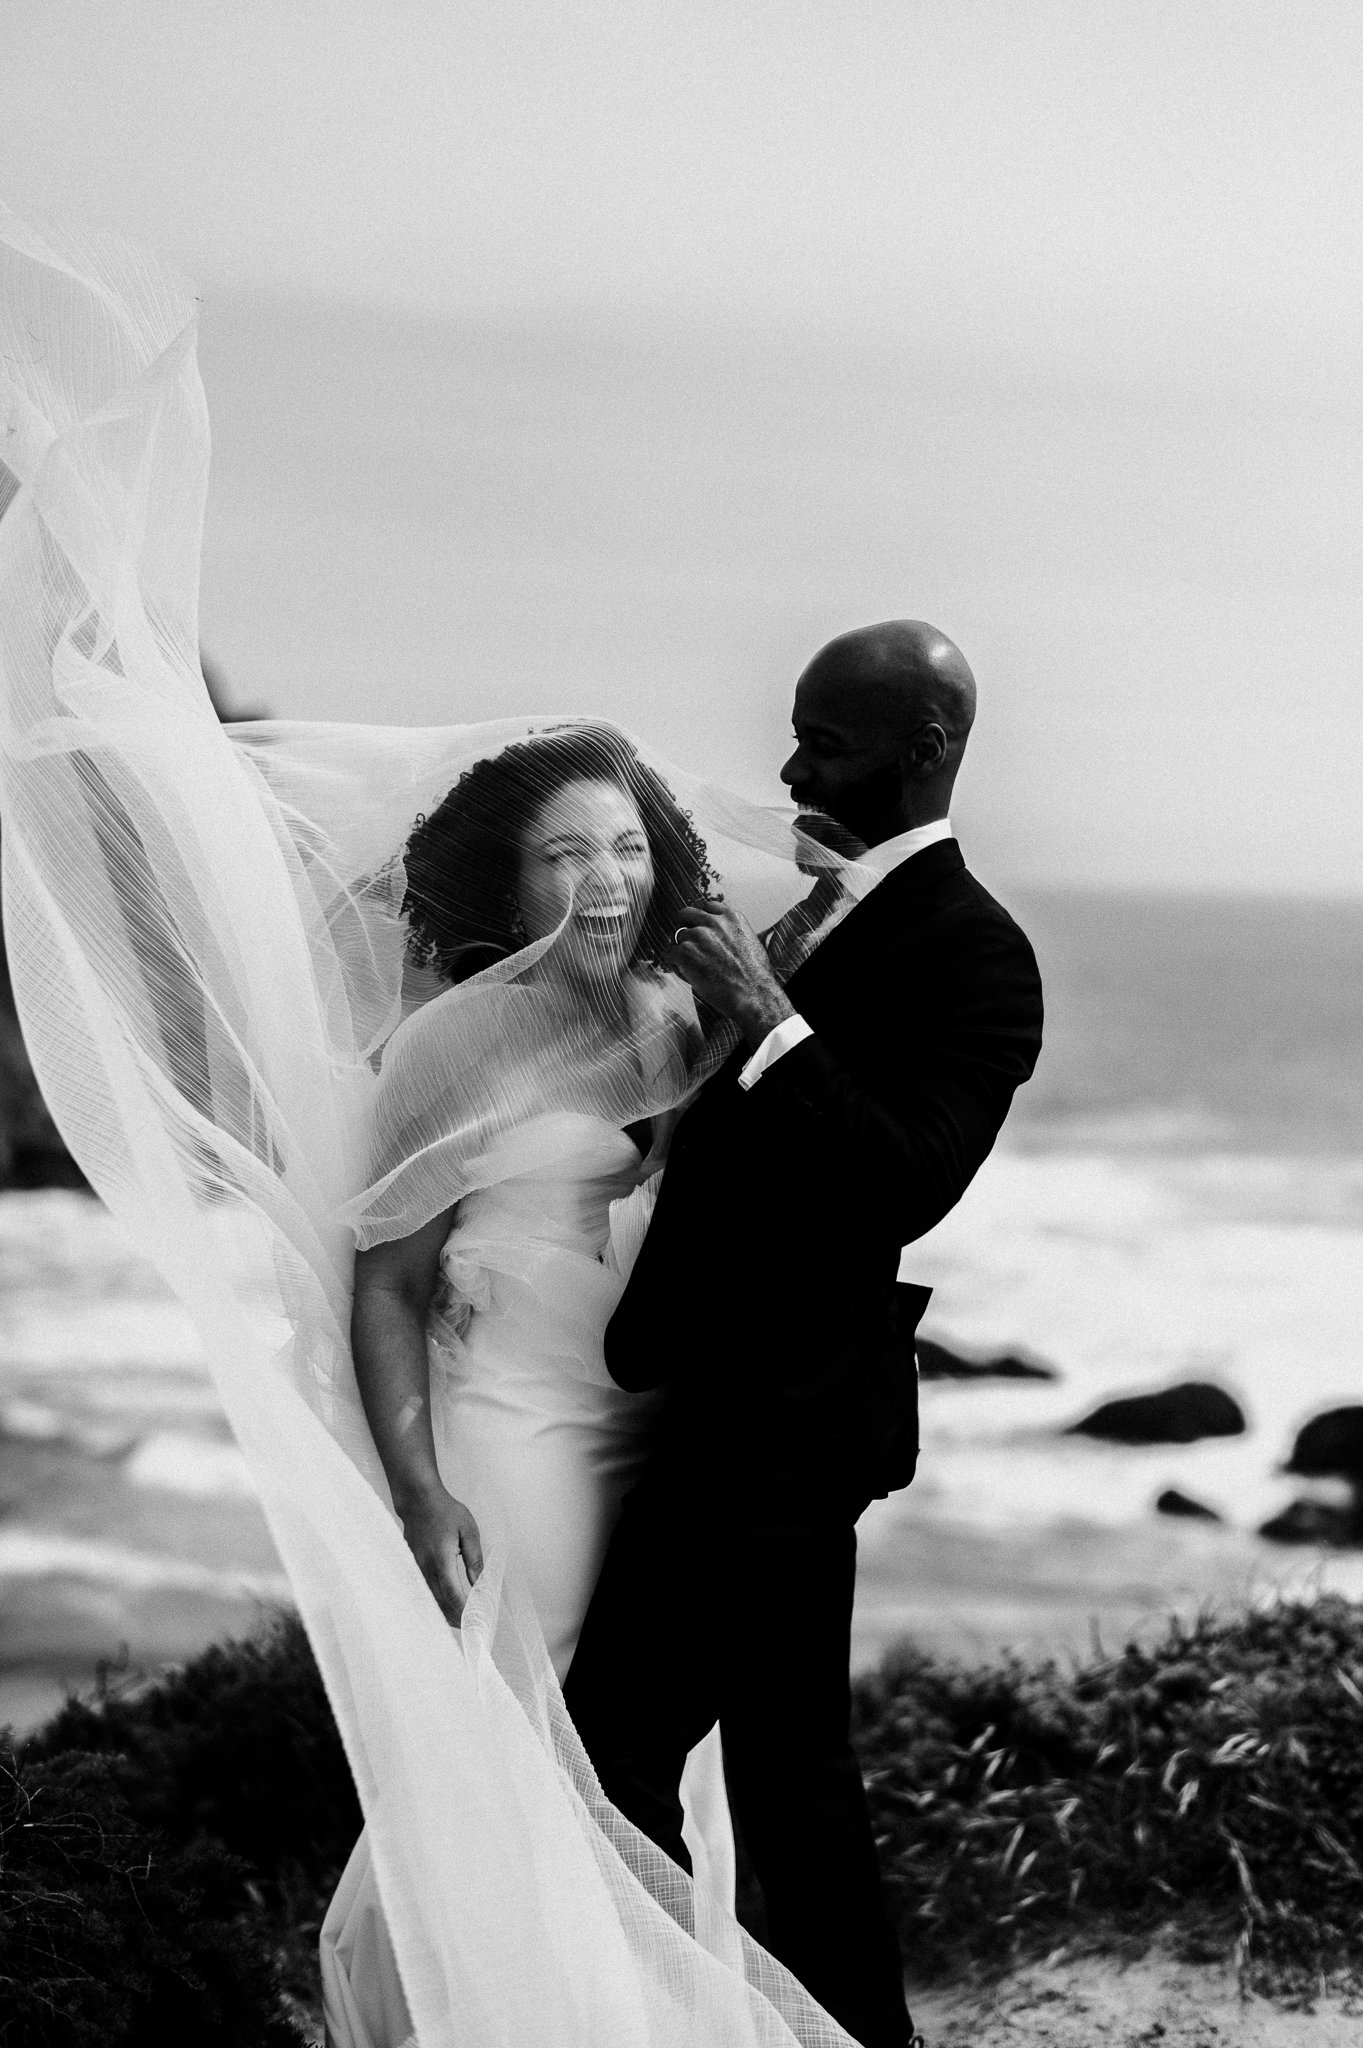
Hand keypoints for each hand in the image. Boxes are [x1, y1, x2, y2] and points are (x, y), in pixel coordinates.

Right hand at [396, 1485, 483, 1625]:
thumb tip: (479, 1582)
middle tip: (468, 1627)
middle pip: (439, 1601)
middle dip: (454, 1617)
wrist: (418, 1500)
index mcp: (441, 1558)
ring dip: (443, 1612)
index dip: (462, 1609)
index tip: (474, 1618)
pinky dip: (434, 1601)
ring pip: (429, 1598)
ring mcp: (416, 1567)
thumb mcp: (468, 1530)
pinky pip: (422, 1590)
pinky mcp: (412, 1566)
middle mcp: (425, 1566)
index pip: (452, 1592)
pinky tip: (443, 1605)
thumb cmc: (446, 1512)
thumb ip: (473, 1557)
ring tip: (458, 1621)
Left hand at [666, 899, 795, 1047]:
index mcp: (731, 917)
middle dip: (684, 928)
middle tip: (688, 947)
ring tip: (694, 970)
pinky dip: (674, 966)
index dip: (701, 921)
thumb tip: (722, 938)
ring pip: (677, 938)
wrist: (754, 994)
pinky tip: (688, 976)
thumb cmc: (755, 976)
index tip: (701, 932)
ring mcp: (698, 935)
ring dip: (681, 952)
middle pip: (685, 915)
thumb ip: (731, 933)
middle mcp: (713, 922)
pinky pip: (668, 955)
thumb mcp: (750, 942)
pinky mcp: (685, 952)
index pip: (706, 907)